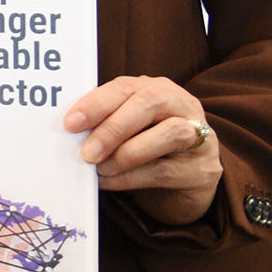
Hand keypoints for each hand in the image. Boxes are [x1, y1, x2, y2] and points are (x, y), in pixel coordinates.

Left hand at [67, 75, 220, 226]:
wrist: (183, 185)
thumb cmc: (145, 149)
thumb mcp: (125, 130)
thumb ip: (104, 123)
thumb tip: (68, 134)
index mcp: (157, 89)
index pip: (127, 87)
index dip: (97, 103)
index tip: (71, 123)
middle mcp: (183, 106)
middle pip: (151, 103)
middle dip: (113, 127)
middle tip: (87, 152)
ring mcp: (201, 137)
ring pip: (170, 133)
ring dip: (128, 152)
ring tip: (101, 168)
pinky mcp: (204, 170)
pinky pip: (166, 170)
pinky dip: (131, 177)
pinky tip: (110, 182)